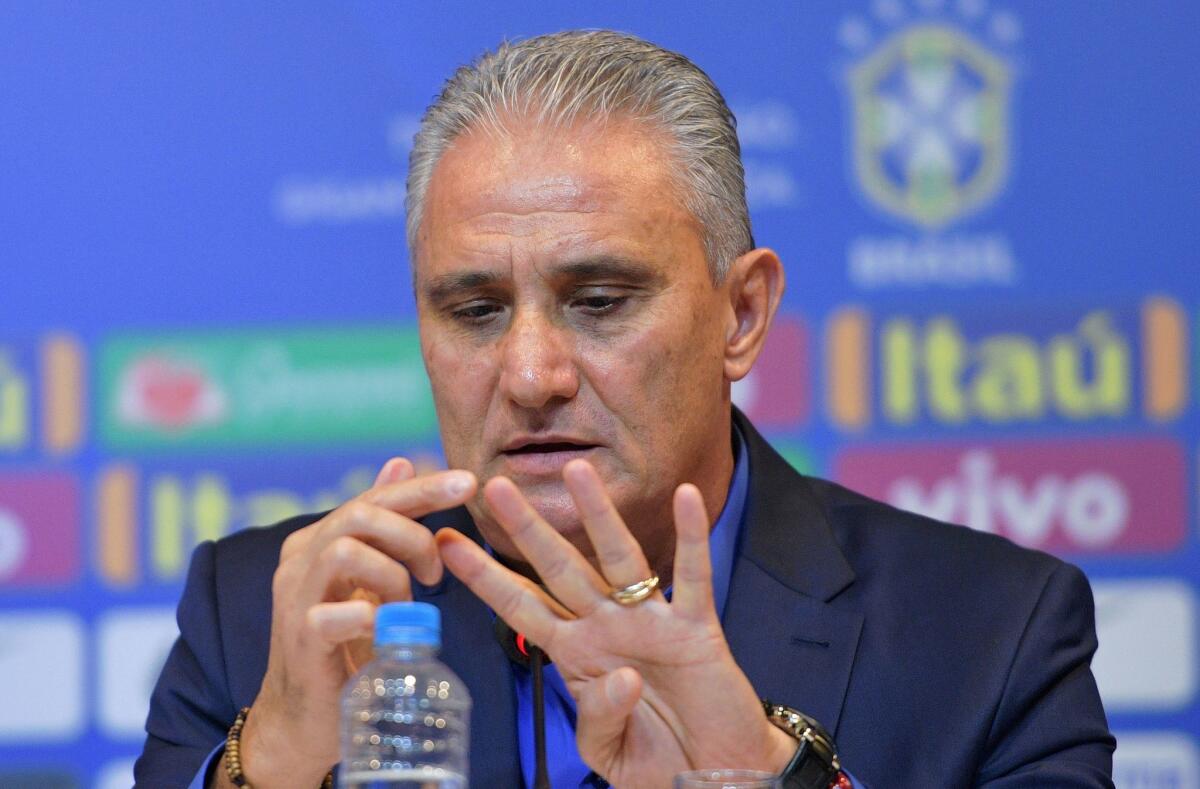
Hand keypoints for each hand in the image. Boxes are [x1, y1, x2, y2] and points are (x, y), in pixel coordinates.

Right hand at [231, 458, 476, 788]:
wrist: (303, 718)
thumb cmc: (343, 645)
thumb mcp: (367, 578)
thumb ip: (382, 526)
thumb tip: (401, 462)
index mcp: (320, 540)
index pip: (375, 499)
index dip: (423, 488)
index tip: (469, 484)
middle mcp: (301, 559)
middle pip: (360, 515)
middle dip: (412, 535)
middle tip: (436, 572)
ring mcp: (295, 598)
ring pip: (345, 551)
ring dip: (392, 575)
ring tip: (406, 605)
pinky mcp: (299, 640)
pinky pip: (331, 615)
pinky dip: (367, 616)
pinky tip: (384, 628)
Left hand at [437, 459, 795, 788]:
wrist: (710, 772)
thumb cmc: (654, 760)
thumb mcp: (607, 750)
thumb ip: (599, 717)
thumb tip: (621, 678)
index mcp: (576, 654)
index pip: (521, 606)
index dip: (484, 577)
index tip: (445, 544)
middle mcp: (608, 628)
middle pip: (561, 569)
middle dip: (528, 530)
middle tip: (496, 486)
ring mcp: (652, 623)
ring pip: (621, 558)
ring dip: (599, 515)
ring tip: (578, 470)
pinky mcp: (697, 629)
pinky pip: (695, 576)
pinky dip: (692, 536)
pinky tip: (686, 496)